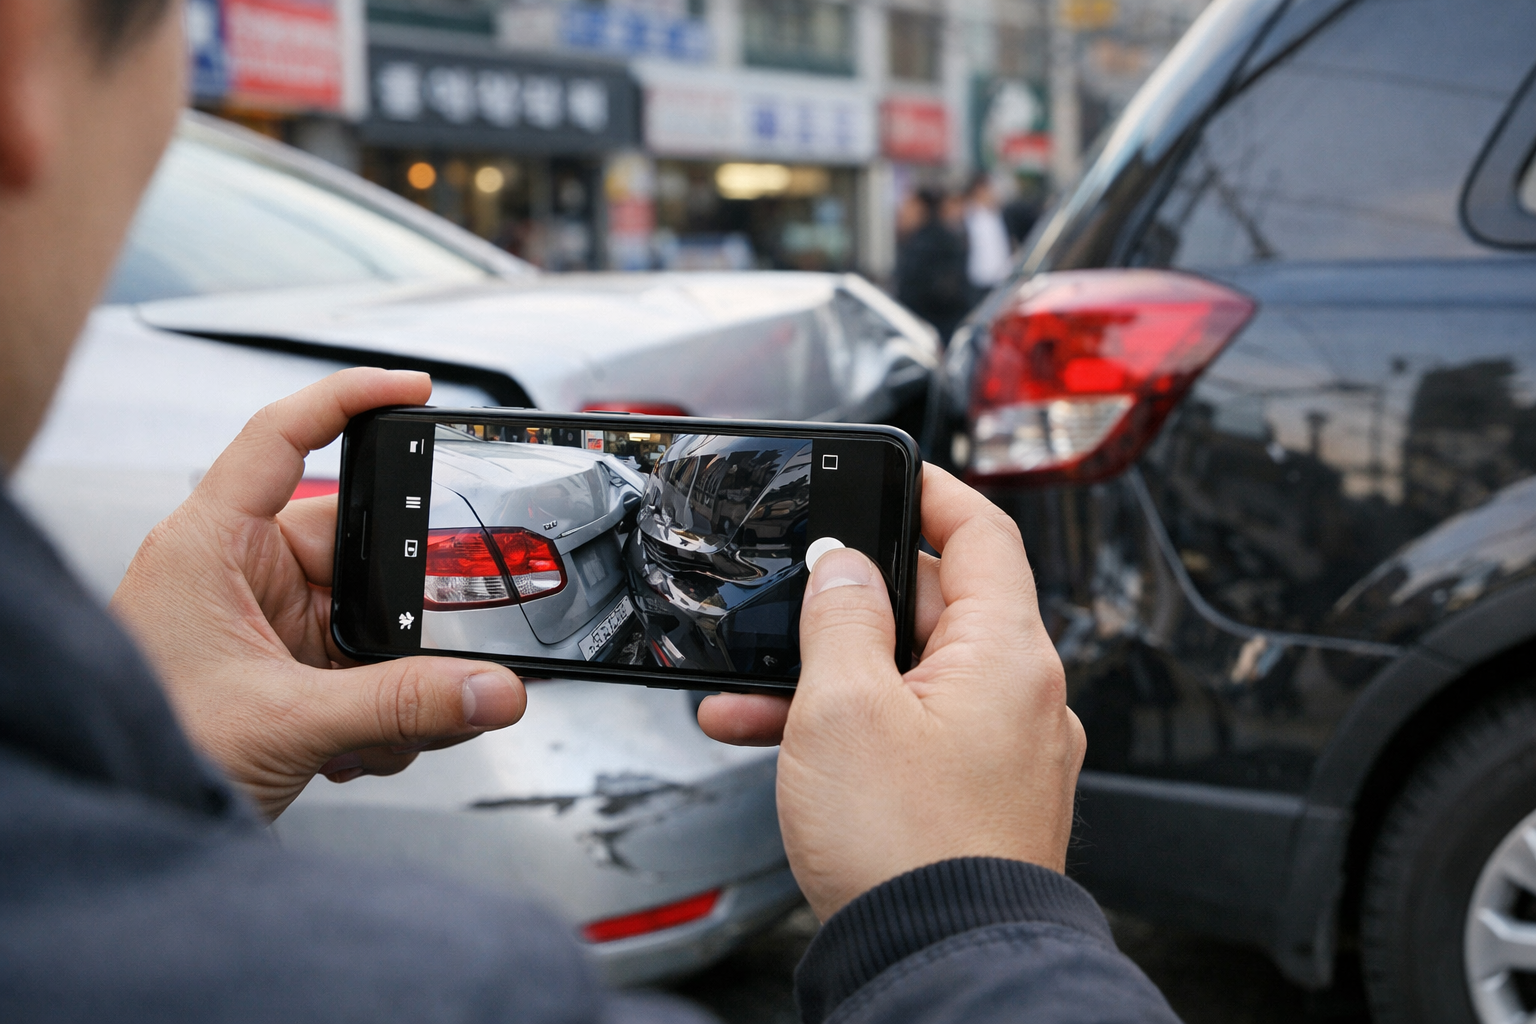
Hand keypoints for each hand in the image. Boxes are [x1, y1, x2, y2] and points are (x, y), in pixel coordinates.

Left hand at [110, 369, 525, 819]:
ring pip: (372, 616)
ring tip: (391, 728)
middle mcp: (241, 573)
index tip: (416, 389)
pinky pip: (363, 663)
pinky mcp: (287, 670)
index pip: (284, 437)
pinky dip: (383, 706)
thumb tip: (492, 688)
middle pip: (361, 549)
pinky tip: (366, 747)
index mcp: (212, 546)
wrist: (124, 826)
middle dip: (406, 611)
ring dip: (397, 674)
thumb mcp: (288, 721)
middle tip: (443, 649)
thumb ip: (403, 705)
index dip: (349, 398)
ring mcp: (267, 623)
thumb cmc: (146, 749)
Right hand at [697, 466, 1083, 919]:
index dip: (931, 491)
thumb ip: (842, 617)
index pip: (983, 532)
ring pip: (910, 675)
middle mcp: (1021, 696)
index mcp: (1008, 655)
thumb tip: (844, 565)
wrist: (936, 963)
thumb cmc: (905, 849)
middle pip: (936, 605)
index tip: (886, 474)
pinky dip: (853, 725)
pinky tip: (780, 741)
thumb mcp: (844, 708)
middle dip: (848, 605)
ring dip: (832, 674)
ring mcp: (1002, 749)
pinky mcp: (976, 795)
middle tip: (787, 607)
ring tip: (751, 695)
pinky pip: (912, 731)